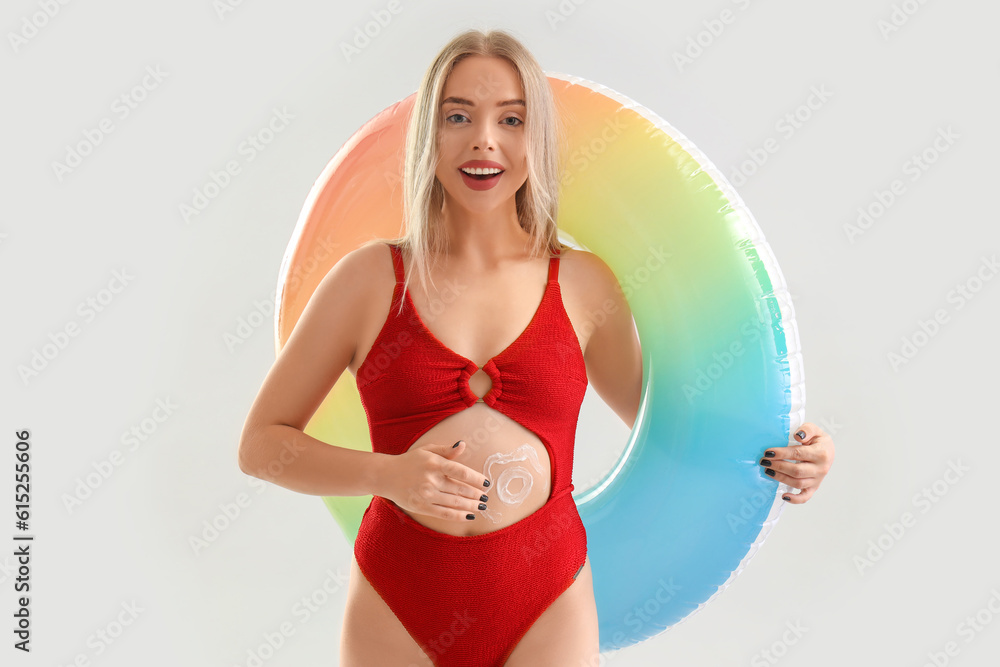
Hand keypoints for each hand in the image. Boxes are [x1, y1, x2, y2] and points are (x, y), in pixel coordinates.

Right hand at [375, 440, 490, 520]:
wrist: (385, 475)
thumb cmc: (410, 461)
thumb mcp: (427, 451)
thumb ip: (446, 450)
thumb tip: (463, 445)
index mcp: (435, 463)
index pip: (461, 472)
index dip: (476, 479)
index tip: (486, 483)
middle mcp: (431, 479)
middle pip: (460, 489)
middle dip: (476, 495)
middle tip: (486, 498)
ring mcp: (426, 494)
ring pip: (455, 503)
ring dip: (471, 506)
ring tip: (481, 507)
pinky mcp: (422, 506)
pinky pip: (445, 513)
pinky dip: (459, 516)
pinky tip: (469, 516)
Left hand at [759, 422, 834, 503]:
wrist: (828, 451)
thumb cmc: (818, 440)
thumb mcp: (815, 430)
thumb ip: (807, 430)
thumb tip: (797, 436)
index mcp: (821, 453)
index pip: (798, 454)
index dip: (782, 454)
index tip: (768, 452)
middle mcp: (821, 469)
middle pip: (796, 471)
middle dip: (778, 466)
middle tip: (764, 461)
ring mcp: (817, 480)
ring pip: (798, 483)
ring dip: (781, 478)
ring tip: (767, 471)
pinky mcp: (814, 487)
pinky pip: (805, 496)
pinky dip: (795, 499)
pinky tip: (784, 496)